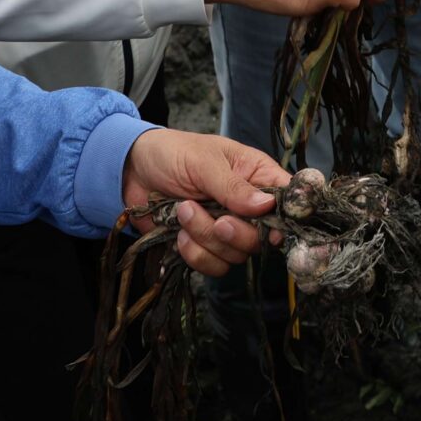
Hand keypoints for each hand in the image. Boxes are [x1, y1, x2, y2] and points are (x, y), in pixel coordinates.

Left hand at [121, 129, 289, 276]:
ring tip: (183, 211)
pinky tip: (178, 232)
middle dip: (235, 233)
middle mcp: (248, 208)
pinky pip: (213, 266)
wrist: (132, 172)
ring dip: (206, 238)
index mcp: (257, 176)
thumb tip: (267, 205)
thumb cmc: (173, 154)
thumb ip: (233, 186)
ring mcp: (228, 230)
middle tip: (217, 218)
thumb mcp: (204, 162)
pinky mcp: (206, 248)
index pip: (288, 200)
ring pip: (236, 255)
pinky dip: (194, 253)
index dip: (287, 217)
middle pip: (263, 238)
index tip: (272, 227)